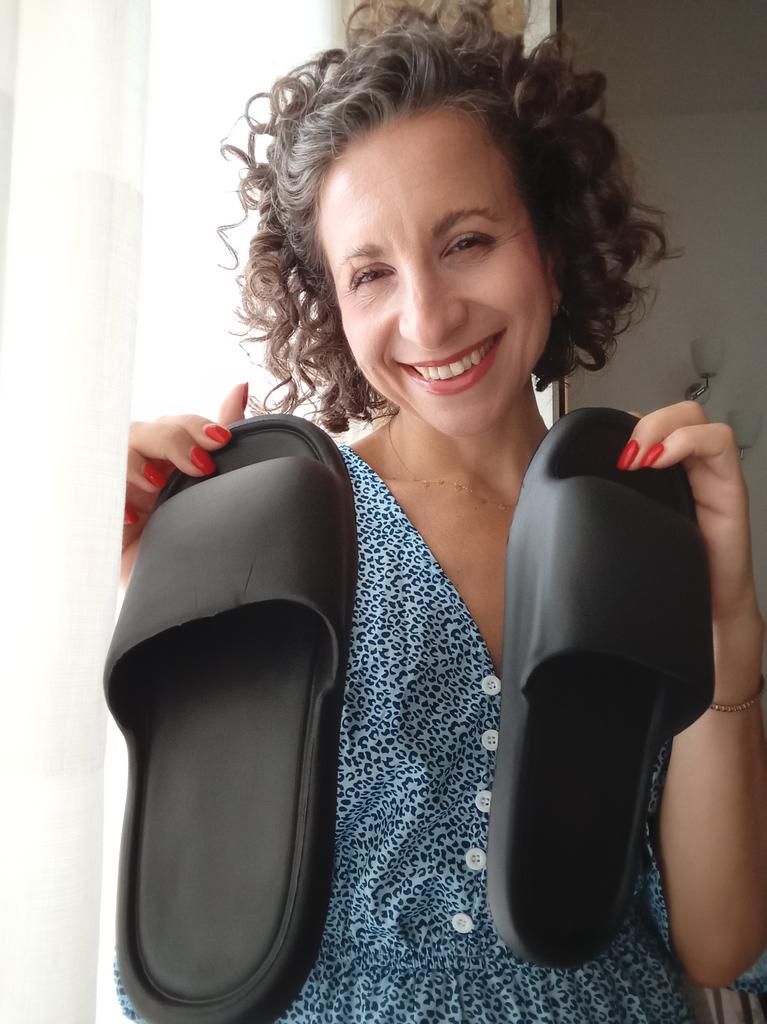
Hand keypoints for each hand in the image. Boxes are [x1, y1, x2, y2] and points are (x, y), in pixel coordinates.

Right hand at [121, 382, 248, 587]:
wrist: (183, 592)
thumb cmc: (194, 534)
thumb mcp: (215, 484)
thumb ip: (226, 433)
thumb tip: (240, 386)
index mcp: (170, 457)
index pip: (175, 426)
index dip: (194, 427)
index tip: (221, 441)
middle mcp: (143, 467)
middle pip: (145, 432)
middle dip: (173, 441)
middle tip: (201, 466)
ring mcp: (120, 489)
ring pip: (116, 455)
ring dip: (136, 465)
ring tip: (158, 486)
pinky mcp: (101, 515)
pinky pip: (94, 492)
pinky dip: (113, 501)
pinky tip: (131, 517)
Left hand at [620, 401, 764, 698]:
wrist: (704, 614)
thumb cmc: (665, 575)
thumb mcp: (621, 533)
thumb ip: (600, 506)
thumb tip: (559, 490)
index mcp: (657, 474)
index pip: (645, 424)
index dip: (624, 424)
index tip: (598, 445)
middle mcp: (685, 468)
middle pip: (671, 412)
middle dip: (645, 422)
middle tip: (622, 453)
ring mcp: (708, 474)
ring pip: (695, 417)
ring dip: (662, 427)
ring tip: (640, 456)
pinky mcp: (729, 486)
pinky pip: (719, 441)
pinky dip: (689, 441)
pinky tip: (664, 460)